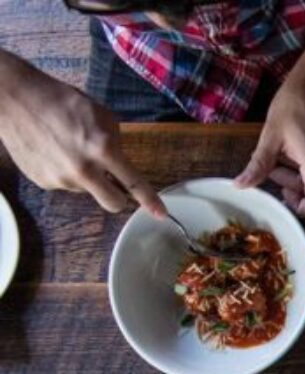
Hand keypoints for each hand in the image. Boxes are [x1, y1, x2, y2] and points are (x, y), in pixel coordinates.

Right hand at [0, 59, 162, 214]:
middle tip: (111, 180)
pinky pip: (64, 184)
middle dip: (117, 196)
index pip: (133, 184)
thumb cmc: (61, 101)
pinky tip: (54, 152)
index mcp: (102, 149)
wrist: (14, 99)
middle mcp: (82, 170)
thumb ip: (116, 143)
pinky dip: (64, 173)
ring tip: (69, 149)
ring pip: (86, 190)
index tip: (160, 213)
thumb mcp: (101, 115)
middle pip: (113, 204)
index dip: (150, 201)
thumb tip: (120, 164)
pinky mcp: (43, 181)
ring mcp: (61, 179)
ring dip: (86, 177)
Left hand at [235, 62, 304, 215]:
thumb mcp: (271, 135)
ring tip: (290, 151)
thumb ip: (258, 165)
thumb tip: (240, 185)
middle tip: (277, 163)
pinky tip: (303, 146)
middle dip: (294, 184)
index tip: (284, 193)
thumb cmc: (295, 103)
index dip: (300, 207)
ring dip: (303, 175)